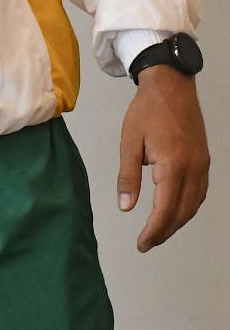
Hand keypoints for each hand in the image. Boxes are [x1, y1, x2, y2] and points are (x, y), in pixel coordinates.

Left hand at [117, 66, 209, 250]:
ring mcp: (202, 164)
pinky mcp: (204, 160)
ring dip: (178, 221)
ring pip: (194, 204)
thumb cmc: (146, 111)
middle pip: (182, 211)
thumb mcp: (129, 143)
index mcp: (172, 164)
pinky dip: (188, 207)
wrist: (171, 86)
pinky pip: (199, 192)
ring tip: (158, 232)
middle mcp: (192, 168)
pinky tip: (175, 211)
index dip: (154, 230)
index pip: (165, 208)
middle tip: (147, 243)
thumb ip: (128, 177)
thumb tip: (126, 207)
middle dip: (165, 230)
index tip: (142, 243)